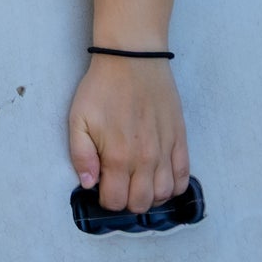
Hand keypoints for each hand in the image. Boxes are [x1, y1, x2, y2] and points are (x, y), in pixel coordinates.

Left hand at [68, 55, 189, 213]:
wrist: (132, 58)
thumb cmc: (101, 88)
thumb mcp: (78, 119)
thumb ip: (81, 156)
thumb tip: (89, 185)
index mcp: (117, 156)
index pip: (115, 201)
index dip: (106, 199)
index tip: (103, 185)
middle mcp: (144, 159)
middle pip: (141, 204)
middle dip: (127, 201)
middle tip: (120, 183)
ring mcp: (165, 150)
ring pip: (165, 195)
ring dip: (151, 196)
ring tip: (140, 182)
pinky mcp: (180, 139)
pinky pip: (184, 177)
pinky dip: (174, 186)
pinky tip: (162, 178)